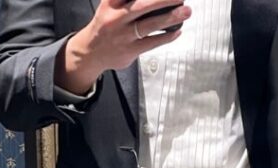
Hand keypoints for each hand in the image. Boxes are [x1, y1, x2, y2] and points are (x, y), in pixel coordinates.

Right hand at [57, 0, 191, 93]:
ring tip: (186, 12)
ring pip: (150, 25)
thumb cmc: (106, 24)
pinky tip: (177, 31)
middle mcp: (117, 17)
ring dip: (171, 18)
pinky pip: (152, 43)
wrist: (91, 52)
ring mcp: (123, 35)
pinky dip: (166, 37)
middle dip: (165, 0)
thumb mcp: (110, 4)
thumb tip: (154, 0)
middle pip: (144, 5)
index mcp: (112, 2)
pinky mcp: (129, 51)